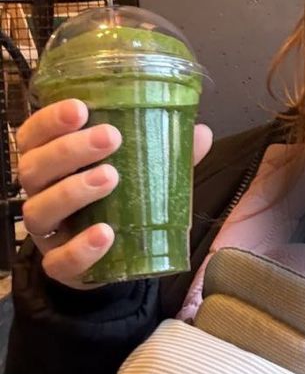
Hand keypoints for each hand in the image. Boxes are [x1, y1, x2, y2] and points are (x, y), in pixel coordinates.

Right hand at [16, 99, 212, 290]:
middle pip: (34, 168)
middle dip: (69, 150)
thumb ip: (164, 152)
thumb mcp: (139, 171)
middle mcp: (40, 192)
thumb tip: (200, 133)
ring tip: (111, 178)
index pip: (34, 135)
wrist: (112, 257)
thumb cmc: (118, 199)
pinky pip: (58, 260)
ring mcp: (47, 232)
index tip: (80, 108)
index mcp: (51, 160)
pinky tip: (106, 234)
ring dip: (73, 191)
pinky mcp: (58, 265)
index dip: (50, 120)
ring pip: (39, 210)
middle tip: (110, 138)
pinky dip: (80, 248)